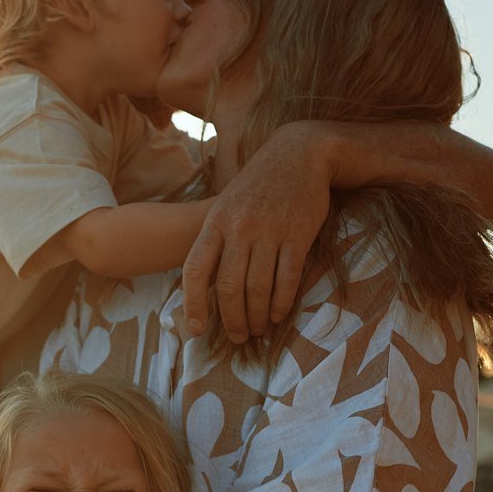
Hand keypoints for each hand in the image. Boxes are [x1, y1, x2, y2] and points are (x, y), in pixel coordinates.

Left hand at [182, 124, 329, 342]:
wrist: (299, 153)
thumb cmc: (259, 185)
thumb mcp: (228, 205)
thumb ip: (217, 240)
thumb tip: (207, 283)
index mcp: (215, 222)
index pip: (196, 270)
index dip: (193, 303)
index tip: (197, 329)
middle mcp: (239, 228)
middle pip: (229, 287)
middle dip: (231, 319)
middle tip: (237, 337)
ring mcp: (269, 231)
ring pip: (258, 288)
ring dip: (256, 317)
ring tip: (256, 330)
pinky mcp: (298, 234)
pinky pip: (287, 279)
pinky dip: (280, 302)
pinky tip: (277, 314)